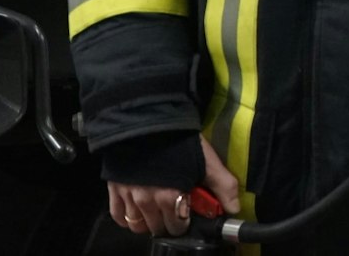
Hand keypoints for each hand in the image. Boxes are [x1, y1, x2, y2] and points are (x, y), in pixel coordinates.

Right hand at [107, 135, 239, 235]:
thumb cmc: (181, 142)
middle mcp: (147, 202)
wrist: (148, 122)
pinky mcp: (114, 190)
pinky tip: (136, 212)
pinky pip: (118, 216)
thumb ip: (223, 186)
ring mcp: (129, 197)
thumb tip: (234, 209)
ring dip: (148, 223)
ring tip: (156, 212)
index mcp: (171, 198)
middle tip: (174, 212)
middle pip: (158, 227)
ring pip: (137, 225)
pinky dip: (126, 219)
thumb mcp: (208, 161)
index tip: (188, 215)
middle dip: (168, 223)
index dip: (185, 223)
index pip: (178, 226)